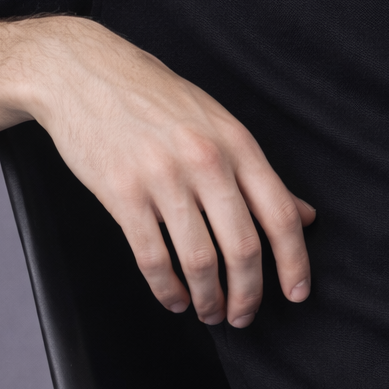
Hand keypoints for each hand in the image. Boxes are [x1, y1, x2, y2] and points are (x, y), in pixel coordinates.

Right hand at [0, 16, 314, 327]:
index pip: (280, 213)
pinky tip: (175, 299)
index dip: (294, 262)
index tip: (297, 294)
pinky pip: (152, 258)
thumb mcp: (218, 123)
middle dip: (248, 293)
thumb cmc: (156, 99)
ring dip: (208, 298)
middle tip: (244, 315)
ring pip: (199, 260)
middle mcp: (206, 161)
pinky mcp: (122, 193)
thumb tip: (305, 216)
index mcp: (237, 143)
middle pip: (243, 247)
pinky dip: (167, 289)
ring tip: (210, 313)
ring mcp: (163, 178)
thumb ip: (259, 174)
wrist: (83, 73)